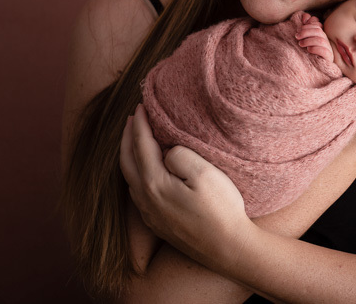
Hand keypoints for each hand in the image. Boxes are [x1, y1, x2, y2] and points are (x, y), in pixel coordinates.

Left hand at [120, 104, 252, 268]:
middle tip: (133, 118)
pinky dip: (136, 174)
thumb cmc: (221, 210)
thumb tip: (167, 152)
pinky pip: (137, 193)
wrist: (228, 249)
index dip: (141, 124)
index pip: (142, 146)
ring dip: (129, 156)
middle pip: (127, 162)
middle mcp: (146, 199)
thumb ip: (181, 156)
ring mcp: (151, 214)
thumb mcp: (205, 174)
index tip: (141, 105)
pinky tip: (144, 173)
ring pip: (130, 179)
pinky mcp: (159, 224)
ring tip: (135, 140)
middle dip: (128, 137)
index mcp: (155, 183)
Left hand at [296, 13, 333, 61]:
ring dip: (309, 40)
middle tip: (297, 37)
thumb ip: (304, 30)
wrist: (313, 71)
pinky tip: (308, 50)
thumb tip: (304, 16)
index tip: (298, 31)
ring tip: (300, 44)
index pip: (317, 26)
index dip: (307, 27)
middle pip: (319, 31)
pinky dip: (315, 48)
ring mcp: (328, 49)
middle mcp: (326, 41)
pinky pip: (324, 50)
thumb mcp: (305, 42)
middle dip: (306, 32)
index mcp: (321, 36)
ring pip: (320, 40)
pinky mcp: (329, 57)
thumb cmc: (308, 55)